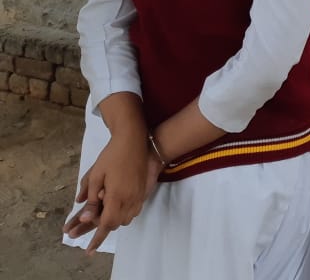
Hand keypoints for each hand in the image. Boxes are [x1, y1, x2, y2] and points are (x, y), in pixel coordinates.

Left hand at [64, 129, 151, 253]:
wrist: (137, 140)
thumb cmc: (113, 155)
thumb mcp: (96, 175)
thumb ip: (92, 199)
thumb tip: (85, 218)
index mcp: (115, 197)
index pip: (105, 224)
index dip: (97, 239)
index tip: (89, 250)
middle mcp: (129, 200)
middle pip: (115, 224)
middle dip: (103, 226)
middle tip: (86, 222)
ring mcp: (138, 196)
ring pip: (126, 218)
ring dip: (114, 219)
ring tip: (102, 212)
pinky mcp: (143, 191)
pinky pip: (133, 210)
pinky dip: (123, 212)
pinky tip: (116, 204)